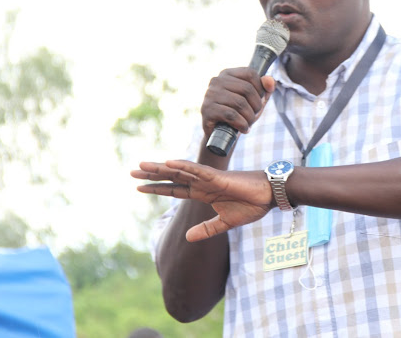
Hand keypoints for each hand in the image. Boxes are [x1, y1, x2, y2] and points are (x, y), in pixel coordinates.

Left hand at [131, 160, 273, 241]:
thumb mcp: (225, 222)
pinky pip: (196, 170)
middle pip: (172, 178)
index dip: (157, 188)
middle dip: (152, 175)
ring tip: (142, 165)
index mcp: (204, 193)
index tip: (139, 187)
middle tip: (132, 171)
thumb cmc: (251, 206)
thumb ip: (206, 229)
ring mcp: (208, 178)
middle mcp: (202, 183)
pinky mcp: (217, 177)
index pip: (175, 189)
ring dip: (161, 168)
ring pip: (180, 171)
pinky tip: (168, 163)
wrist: (269, 197)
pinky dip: (182, 167)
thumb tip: (187, 237)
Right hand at [201, 68, 275, 136]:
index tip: (259, 100)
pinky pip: (231, 115)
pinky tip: (243, 129)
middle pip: (247, 89)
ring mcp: (210, 95)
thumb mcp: (255, 100)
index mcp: (227, 74)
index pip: (250, 73)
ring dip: (250, 117)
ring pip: (240, 103)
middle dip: (256, 105)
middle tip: (255, 115)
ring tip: (249, 123)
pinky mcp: (207, 110)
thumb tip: (270, 81)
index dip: (260, 88)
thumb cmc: (239, 113)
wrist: (221, 134)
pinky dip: (242, 124)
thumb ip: (266, 88)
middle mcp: (216, 81)